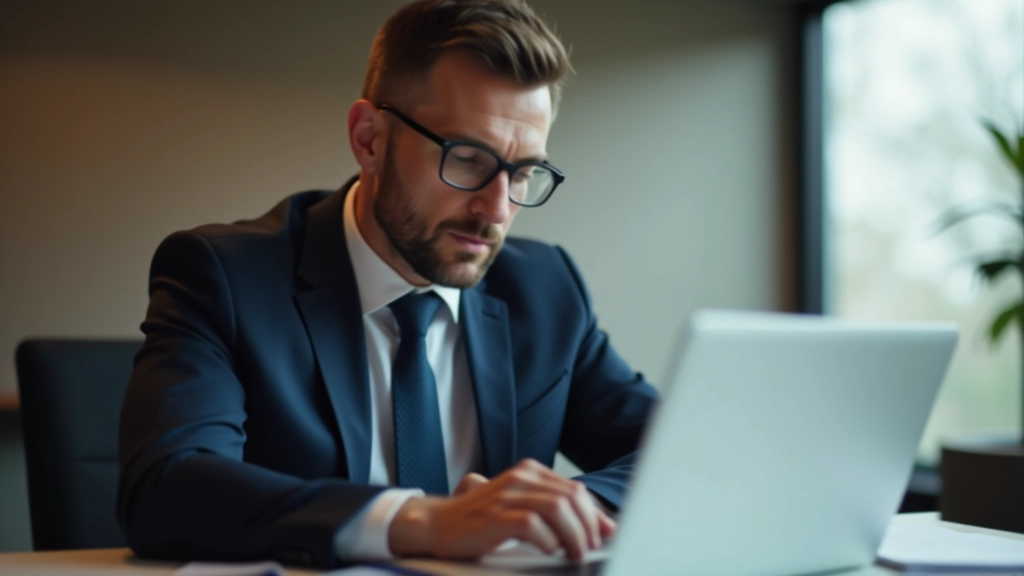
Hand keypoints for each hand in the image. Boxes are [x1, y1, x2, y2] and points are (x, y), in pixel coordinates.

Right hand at [388, 459, 615, 560]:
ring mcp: (506, 495)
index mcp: (529, 472)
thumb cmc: (482, 520)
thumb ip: (559, 512)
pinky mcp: (494, 516)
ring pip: (557, 508)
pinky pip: (532, 525)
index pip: (576, 490)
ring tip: (575, 553)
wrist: (437, 524)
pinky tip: (549, 551)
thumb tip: (606, 527)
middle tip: (590, 549)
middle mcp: (520, 478)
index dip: (595, 516)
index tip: (604, 536)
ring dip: (574, 535)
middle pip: (572, 497)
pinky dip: (548, 541)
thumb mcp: (523, 509)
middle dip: (588, 527)